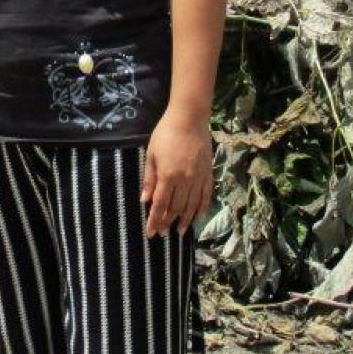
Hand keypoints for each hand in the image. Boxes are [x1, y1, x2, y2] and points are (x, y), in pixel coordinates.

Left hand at [142, 115, 212, 237]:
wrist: (189, 118)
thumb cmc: (166, 133)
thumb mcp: (151, 154)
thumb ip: (149, 178)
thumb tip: (144, 200)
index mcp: (168, 176)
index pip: (160, 205)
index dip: (155, 221)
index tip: (151, 234)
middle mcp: (184, 181)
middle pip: (176, 208)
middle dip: (168, 223)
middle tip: (163, 234)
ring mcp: (198, 178)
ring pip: (192, 205)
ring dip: (185, 220)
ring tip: (179, 231)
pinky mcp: (208, 173)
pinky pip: (205, 195)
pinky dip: (201, 208)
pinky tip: (198, 217)